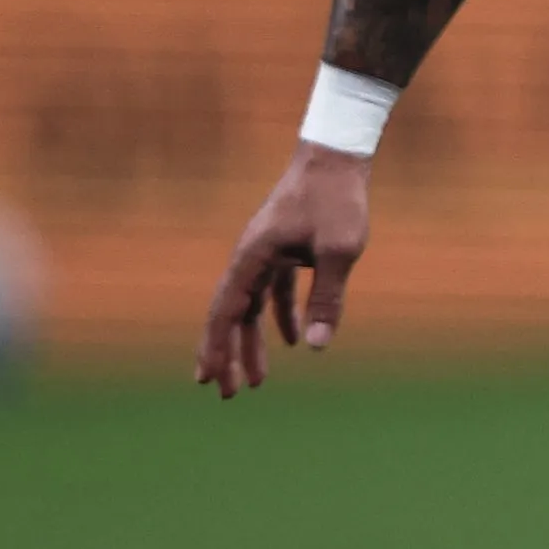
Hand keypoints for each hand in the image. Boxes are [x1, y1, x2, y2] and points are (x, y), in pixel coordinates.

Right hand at [194, 145, 372, 398]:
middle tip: (226, 393)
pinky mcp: (285, 248)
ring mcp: (266, 252)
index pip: (225, 312)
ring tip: (256, 379)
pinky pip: (274, 290)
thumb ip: (326, 299)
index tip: (210, 379)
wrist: (338, 155)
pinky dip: (279, 316)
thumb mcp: (338, 251)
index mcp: (253, 257)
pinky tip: (292, 340)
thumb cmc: (337, 199)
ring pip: (251, 306)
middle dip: (227, 354)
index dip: (215, 348)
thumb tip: (314, 346)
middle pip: (231, 314)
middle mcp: (251, 257)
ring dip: (252, 341)